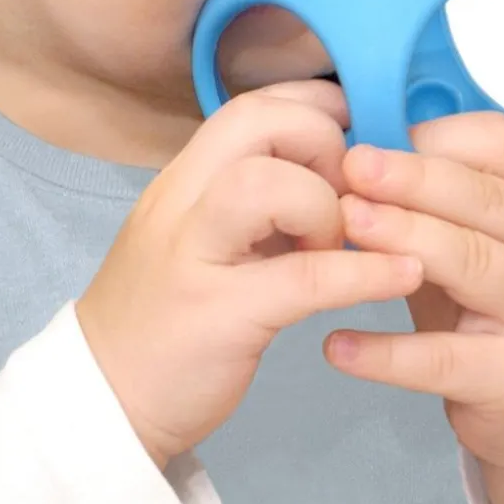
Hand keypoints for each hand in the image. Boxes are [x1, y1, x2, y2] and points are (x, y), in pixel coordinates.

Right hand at [76, 81, 422, 468]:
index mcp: (184, 179)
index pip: (249, 105)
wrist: (101, 400)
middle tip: (346, 193)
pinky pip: (304, 278)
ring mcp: (193, 255)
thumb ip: (256, 199)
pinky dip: (364, 272)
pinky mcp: (217, 315)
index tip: (352, 126)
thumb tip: (333, 172)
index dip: (312, 103)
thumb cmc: (166, 312)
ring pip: (267, 185)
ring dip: (327, 205)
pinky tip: (401, 274)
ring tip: (343, 242)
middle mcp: (181, 201)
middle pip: (255, 123)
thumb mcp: (204, 235)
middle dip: (321, 141)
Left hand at [326, 112, 503, 503]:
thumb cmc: (494, 308)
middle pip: (485, 200)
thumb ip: (430, 203)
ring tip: (347, 224)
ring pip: (474, 263)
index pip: (500, 147)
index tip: (374, 138)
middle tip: (354, 166)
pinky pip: (443, 360)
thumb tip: (354, 157)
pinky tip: (338, 343)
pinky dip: (387, 352)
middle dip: (414, 177)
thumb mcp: (475, 241)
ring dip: (407, 237)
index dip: (436, 137)